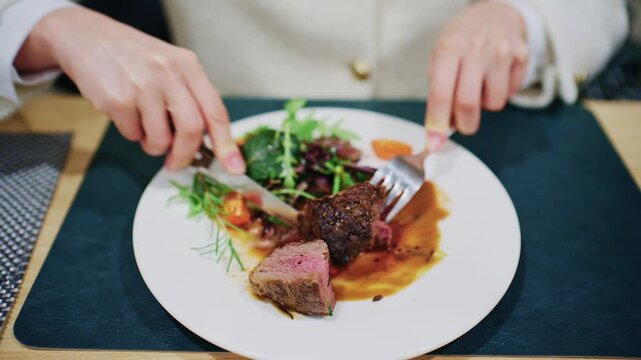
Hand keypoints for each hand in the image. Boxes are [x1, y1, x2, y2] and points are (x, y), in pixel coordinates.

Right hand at [14, 6, 244, 172]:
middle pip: (192, 129)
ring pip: (161, 139)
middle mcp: (170, 74)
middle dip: (186, 155)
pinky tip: (125, 114)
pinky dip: (131, 133)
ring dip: (154, 146)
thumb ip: (190, 98)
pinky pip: (132, 134)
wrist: (87, 37)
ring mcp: (143, 86)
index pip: (216, 112)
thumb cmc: (135, 59)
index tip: (234, 168)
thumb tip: (205, 143)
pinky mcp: (117, 99)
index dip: (227, 145)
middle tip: (176, 164)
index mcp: (189, 67)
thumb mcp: (171, 66)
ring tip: (145, 130)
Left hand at [425, 0, 528, 150]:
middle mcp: (476, 49)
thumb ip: (437, 89)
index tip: (434, 143)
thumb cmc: (462, 40)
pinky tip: (495, 77)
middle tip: (463, 125)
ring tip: (480, 87)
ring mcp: (502, 52)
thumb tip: (439, 128)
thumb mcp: (440, 55)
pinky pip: (512, 93)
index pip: (440, 93)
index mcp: (449, 49)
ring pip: (494, 103)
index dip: (437, 123)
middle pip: (469, 104)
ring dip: (485, 105)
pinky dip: (501, 93)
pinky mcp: (523, 57)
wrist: (496, 13)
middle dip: (465, 125)